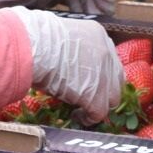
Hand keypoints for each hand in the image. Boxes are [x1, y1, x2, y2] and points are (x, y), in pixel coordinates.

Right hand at [5, 7, 121, 124]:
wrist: (36, 48)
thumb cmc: (38, 39)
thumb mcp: (62, 37)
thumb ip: (71, 48)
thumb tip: (64, 60)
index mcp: (98, 35)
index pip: (107, 57)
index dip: (99, 70)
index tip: (88, 77)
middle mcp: (107, 53)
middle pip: (116, 77)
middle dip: (105, 87)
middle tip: (89, 94)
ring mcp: (105, 75)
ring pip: (111, 96)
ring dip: (99, 103)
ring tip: (84, 109)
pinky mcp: (96, 96)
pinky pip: (99, 112)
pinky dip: (89, 117)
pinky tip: (78, 117)